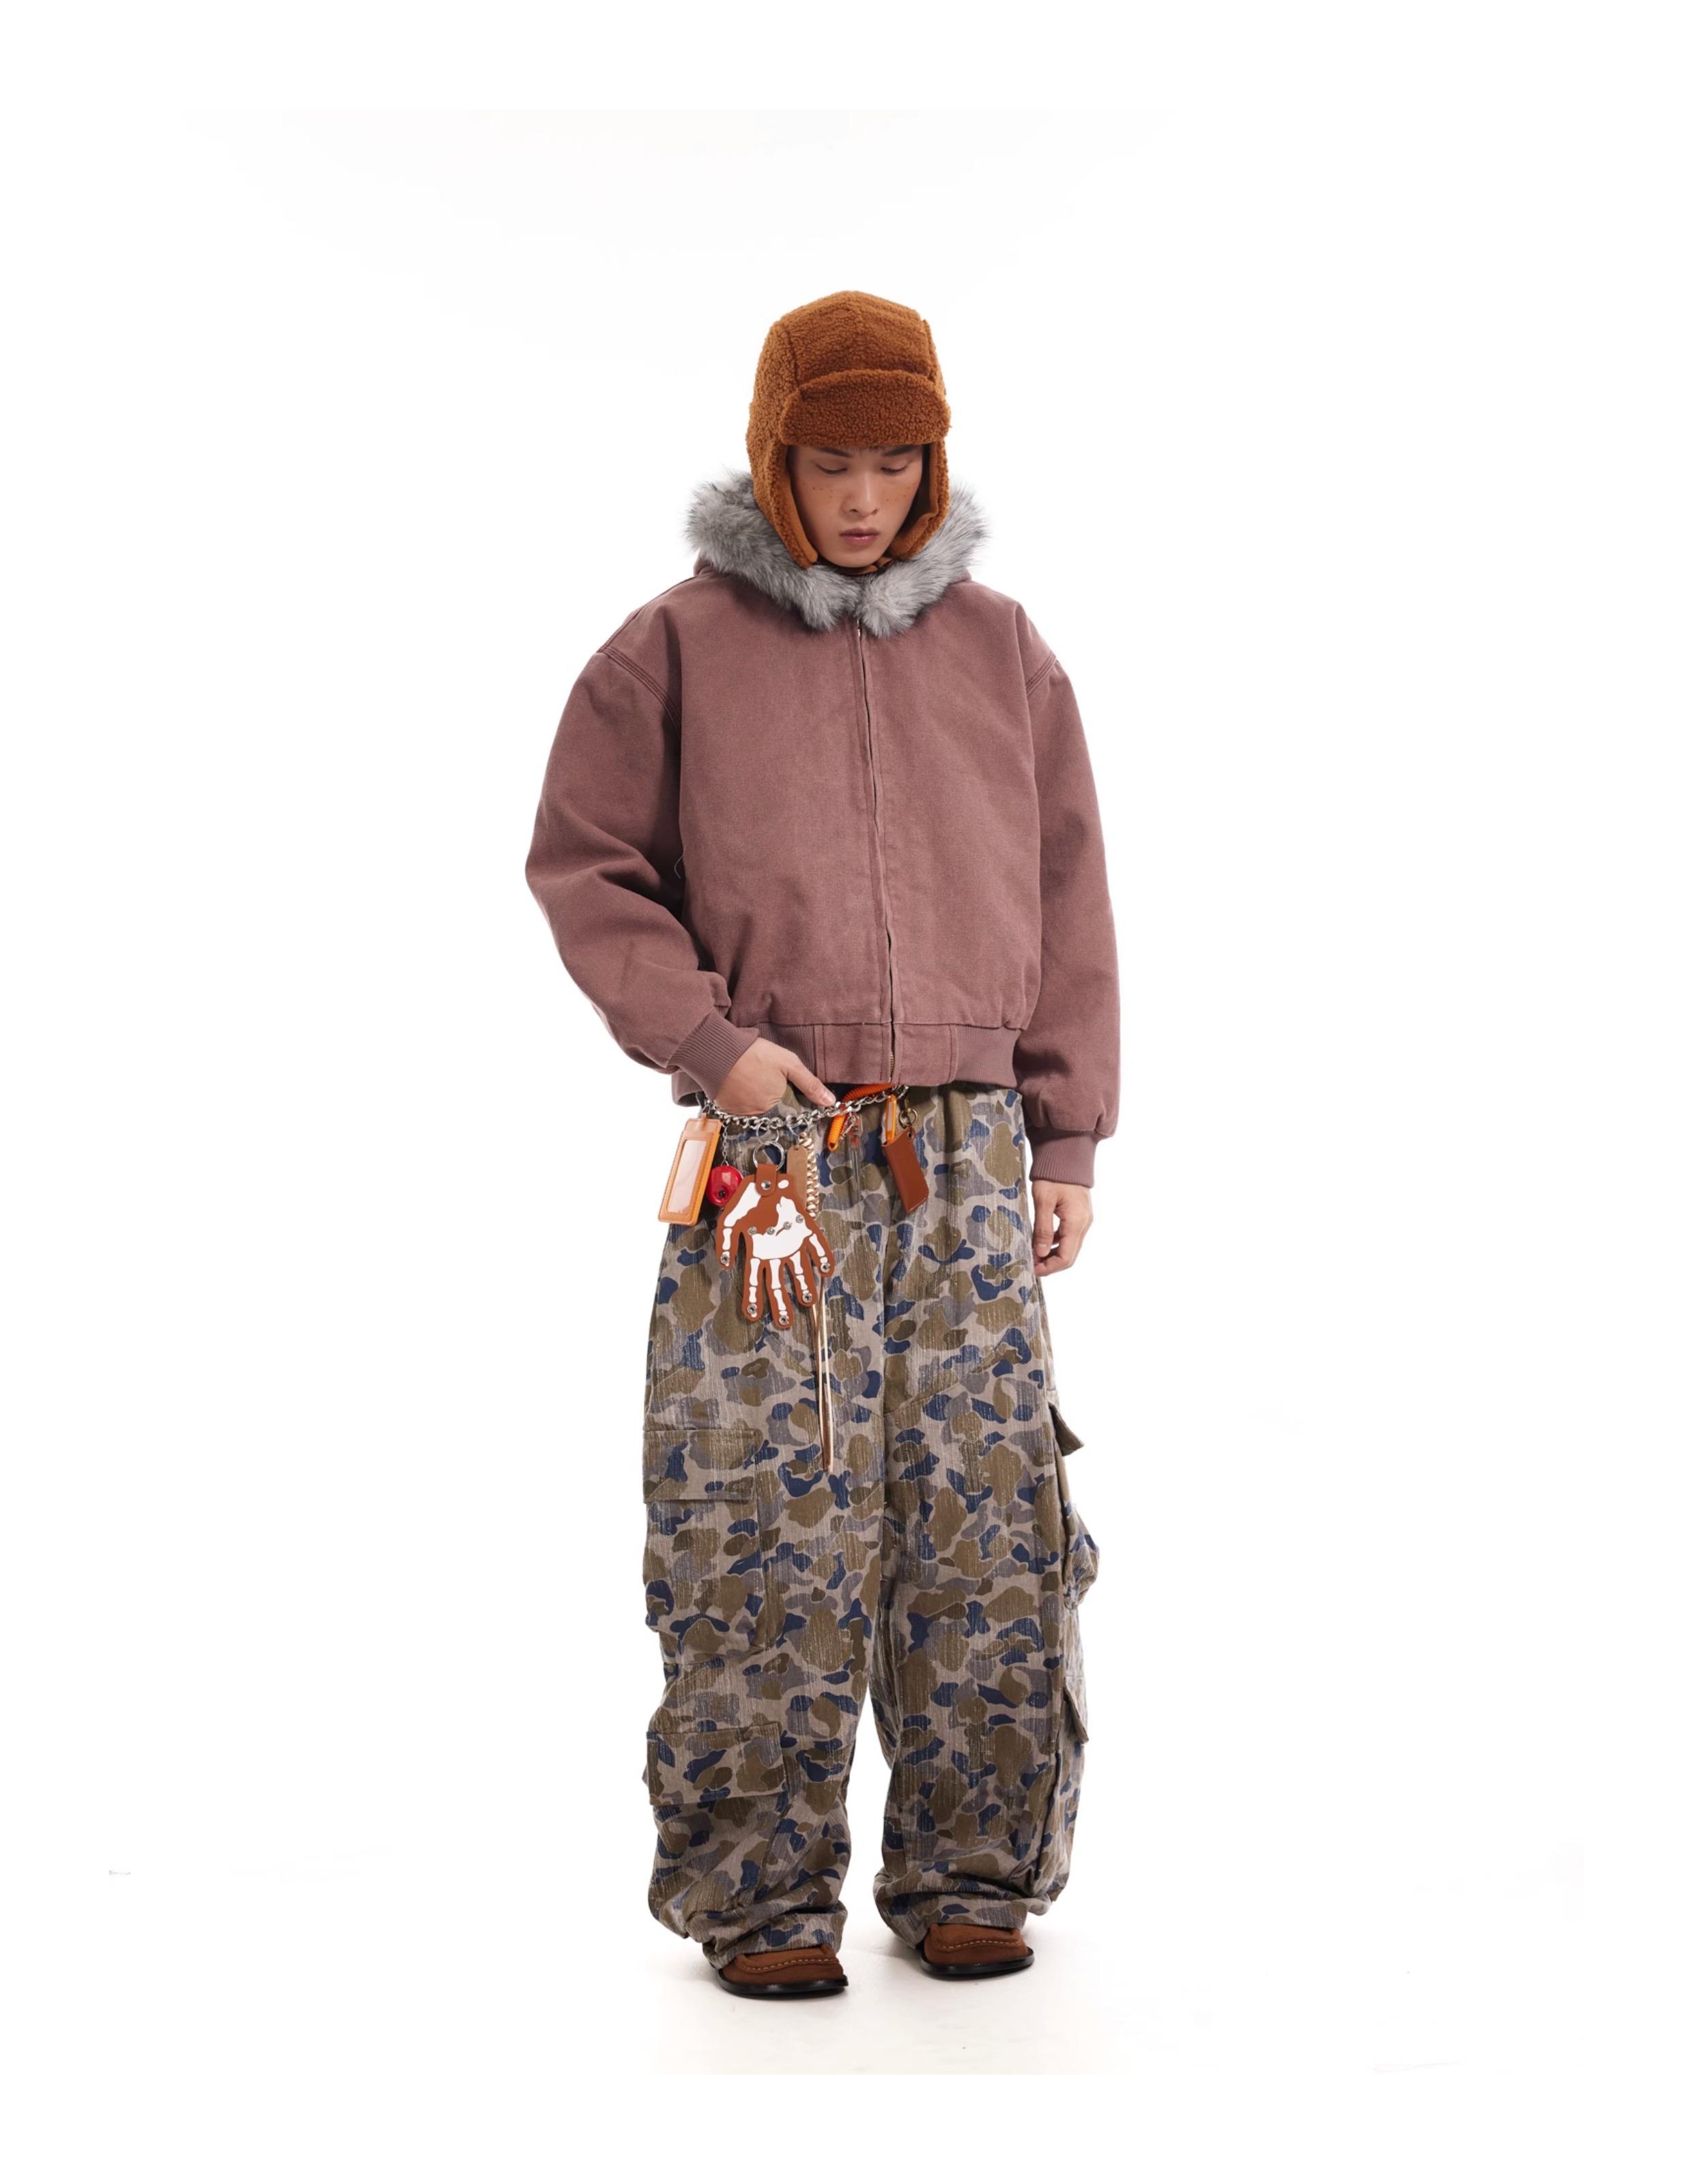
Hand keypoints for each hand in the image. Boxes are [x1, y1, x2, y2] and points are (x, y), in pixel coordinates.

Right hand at [715, 1037, 832, 1114]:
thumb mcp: (789, 1064)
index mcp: (776, 1104)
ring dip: (753, 1094)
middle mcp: (758, 1114)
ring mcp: (740, 1113)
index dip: (785, 1093)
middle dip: (769, 1093)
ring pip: (753, 1106)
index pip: (787, 1106)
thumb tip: (830, 1102)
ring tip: (748, 1075)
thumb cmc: (755, 1054)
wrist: (718, 1051)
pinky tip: (737, 1081)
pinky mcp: (724, 1108)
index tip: (777, 1081)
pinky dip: (738, 1096)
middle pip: (770, 1107)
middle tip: (760, 1074)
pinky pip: (736, 1105)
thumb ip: (810, 1084)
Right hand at [716, 1161, 835, 1325]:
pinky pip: (818, 1245)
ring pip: (801, 1270)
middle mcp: (776, 1253)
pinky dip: (823, 1257)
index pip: (755, 1282)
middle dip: (782, 1304)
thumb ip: (725, 1242)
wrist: (764, 1179)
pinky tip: (825, 1271)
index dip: (753, 1300)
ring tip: (808, 1301)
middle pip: (779, 1284)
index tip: (753, 1317)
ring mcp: (793, 1243)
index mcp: (757, 1253)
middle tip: (785, 1323)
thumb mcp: (729, 1220)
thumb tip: (726, 1265)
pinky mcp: (806, 1229)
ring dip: (805, 1285)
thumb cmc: (746, 1200)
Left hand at [1032, 1180, 1091, 1273]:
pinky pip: (1069, 1236)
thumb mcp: (1043, 1201)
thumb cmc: (1053, 1175)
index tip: (1033, 1270)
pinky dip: (1055, 1243)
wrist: (1066, 1155)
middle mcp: (1084, 1224)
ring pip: (1070, 1247)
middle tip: (1031, 1264)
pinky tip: (1040, 1241)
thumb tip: (1040, 1254)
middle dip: (1051, 1264)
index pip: (1066, 1257)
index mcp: (1076, 1222)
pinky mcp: (1079, 1216)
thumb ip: (1042, 1229)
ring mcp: (1084, 1220)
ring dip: (1052, 1254)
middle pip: (1070, 1255)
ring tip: (1033, 1253)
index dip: (1050, 1268)